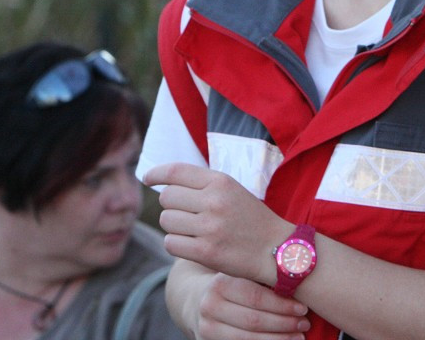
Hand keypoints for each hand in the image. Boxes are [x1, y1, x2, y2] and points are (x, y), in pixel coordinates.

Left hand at [144, 162, 291, 284]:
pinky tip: (192, 245)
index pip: (176, 172)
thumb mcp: (232, 191)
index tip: (147, 179)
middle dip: (171, 206)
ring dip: (174, 227)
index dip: (156, 174)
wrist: (277, 249)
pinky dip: (177, 244)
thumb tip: (163, 184)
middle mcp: (214, 201)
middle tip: (186, 215)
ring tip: (193, 231)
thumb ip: (203, 185)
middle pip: (167, 198)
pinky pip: (171, 243)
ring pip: (166, 221)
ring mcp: (210, 227)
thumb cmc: (251, 219)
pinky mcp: (206, 252)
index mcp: (221, 181)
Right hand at [193, 272, 311, 339]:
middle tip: (305, 324)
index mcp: (220, 284)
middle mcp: (209, 306)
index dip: (282, 305)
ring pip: (247, 339)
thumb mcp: (242, 273)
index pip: (256, 297)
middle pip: (253, 321)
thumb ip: (264, 277)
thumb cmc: (233, 283)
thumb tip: (302, 285)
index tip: (304, 308)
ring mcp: (206, 328)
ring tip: (299, 337)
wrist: (197, 299)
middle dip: (284, 324)